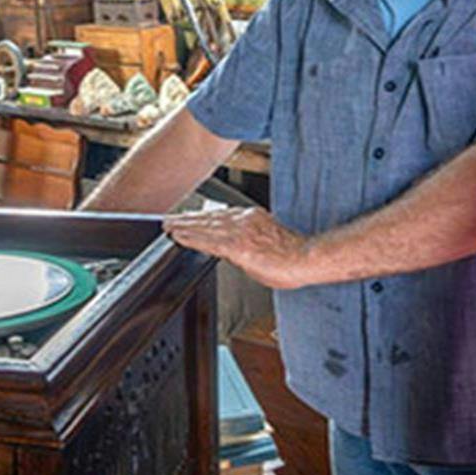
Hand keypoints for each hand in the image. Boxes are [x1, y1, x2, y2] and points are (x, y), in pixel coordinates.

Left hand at [162, 206, 314, 288]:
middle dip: (188, 219)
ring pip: (205, 226)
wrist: (306, 259)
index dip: (203, 217)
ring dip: (184, 226)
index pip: (222, 215)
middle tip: (170, 219)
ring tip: (169, 227)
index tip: (190, 217)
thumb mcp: (269, 243)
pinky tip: (178, 237)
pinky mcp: (236, 245)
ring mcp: (239, 231)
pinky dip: (190, 237)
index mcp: (253, 217)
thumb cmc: (293, 256)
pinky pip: (207, 240)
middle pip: (209, 217)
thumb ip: (249, 242)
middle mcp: (244, 219)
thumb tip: (235, 250)